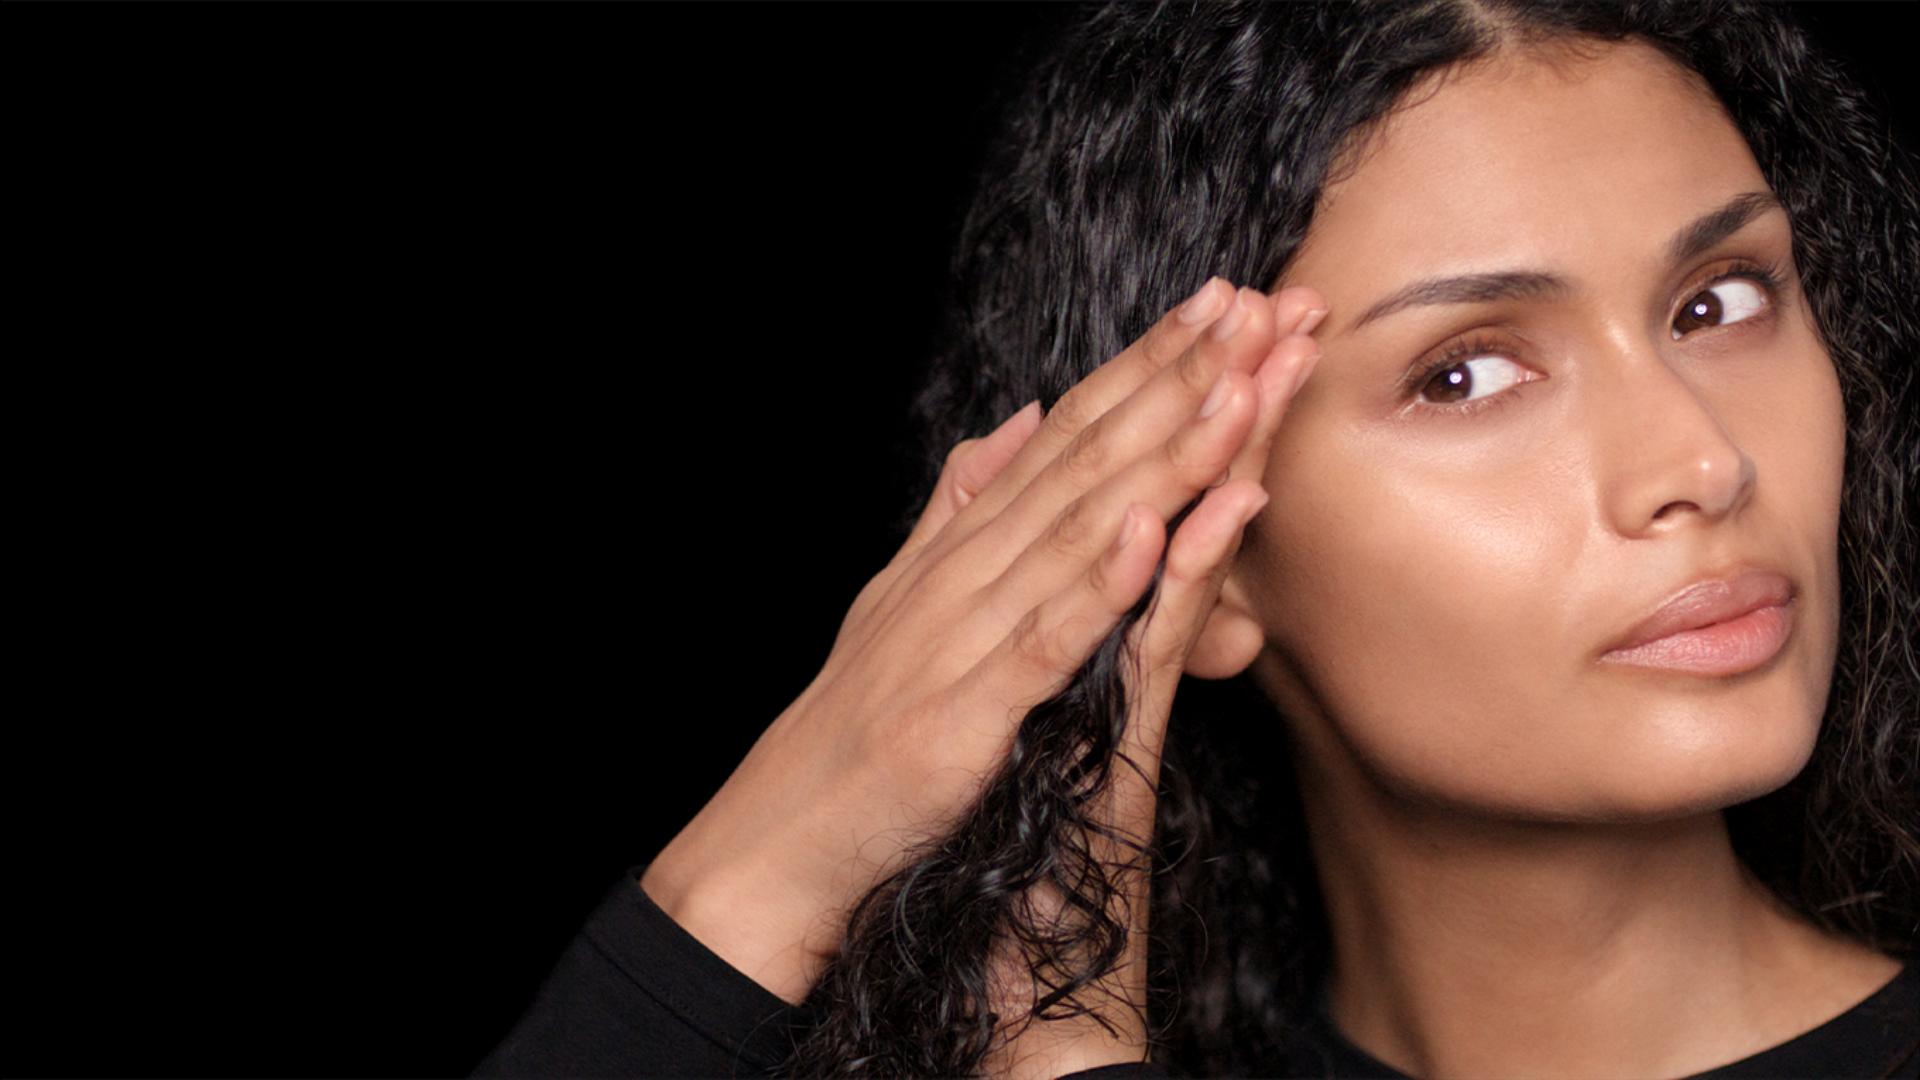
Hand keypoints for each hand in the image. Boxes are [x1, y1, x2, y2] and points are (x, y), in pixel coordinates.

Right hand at [640, 276, 1328, 1015]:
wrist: (784, 834)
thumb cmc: (855, 725)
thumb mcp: (907, 594)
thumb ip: (962, 507)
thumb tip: (1017, 425)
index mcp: (969, 545)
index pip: (1075, 436)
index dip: (1151, 367)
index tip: (1224, 301)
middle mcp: (970, 569)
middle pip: (1091, 460)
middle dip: (1180, 382)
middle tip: (1261, 308)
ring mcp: (967, 635)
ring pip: (1082, 531)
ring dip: (1164, 457)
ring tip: (1238, 387)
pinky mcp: (966, 712)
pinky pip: (1044, 642)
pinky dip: (1096, 586)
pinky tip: (1149, 530)